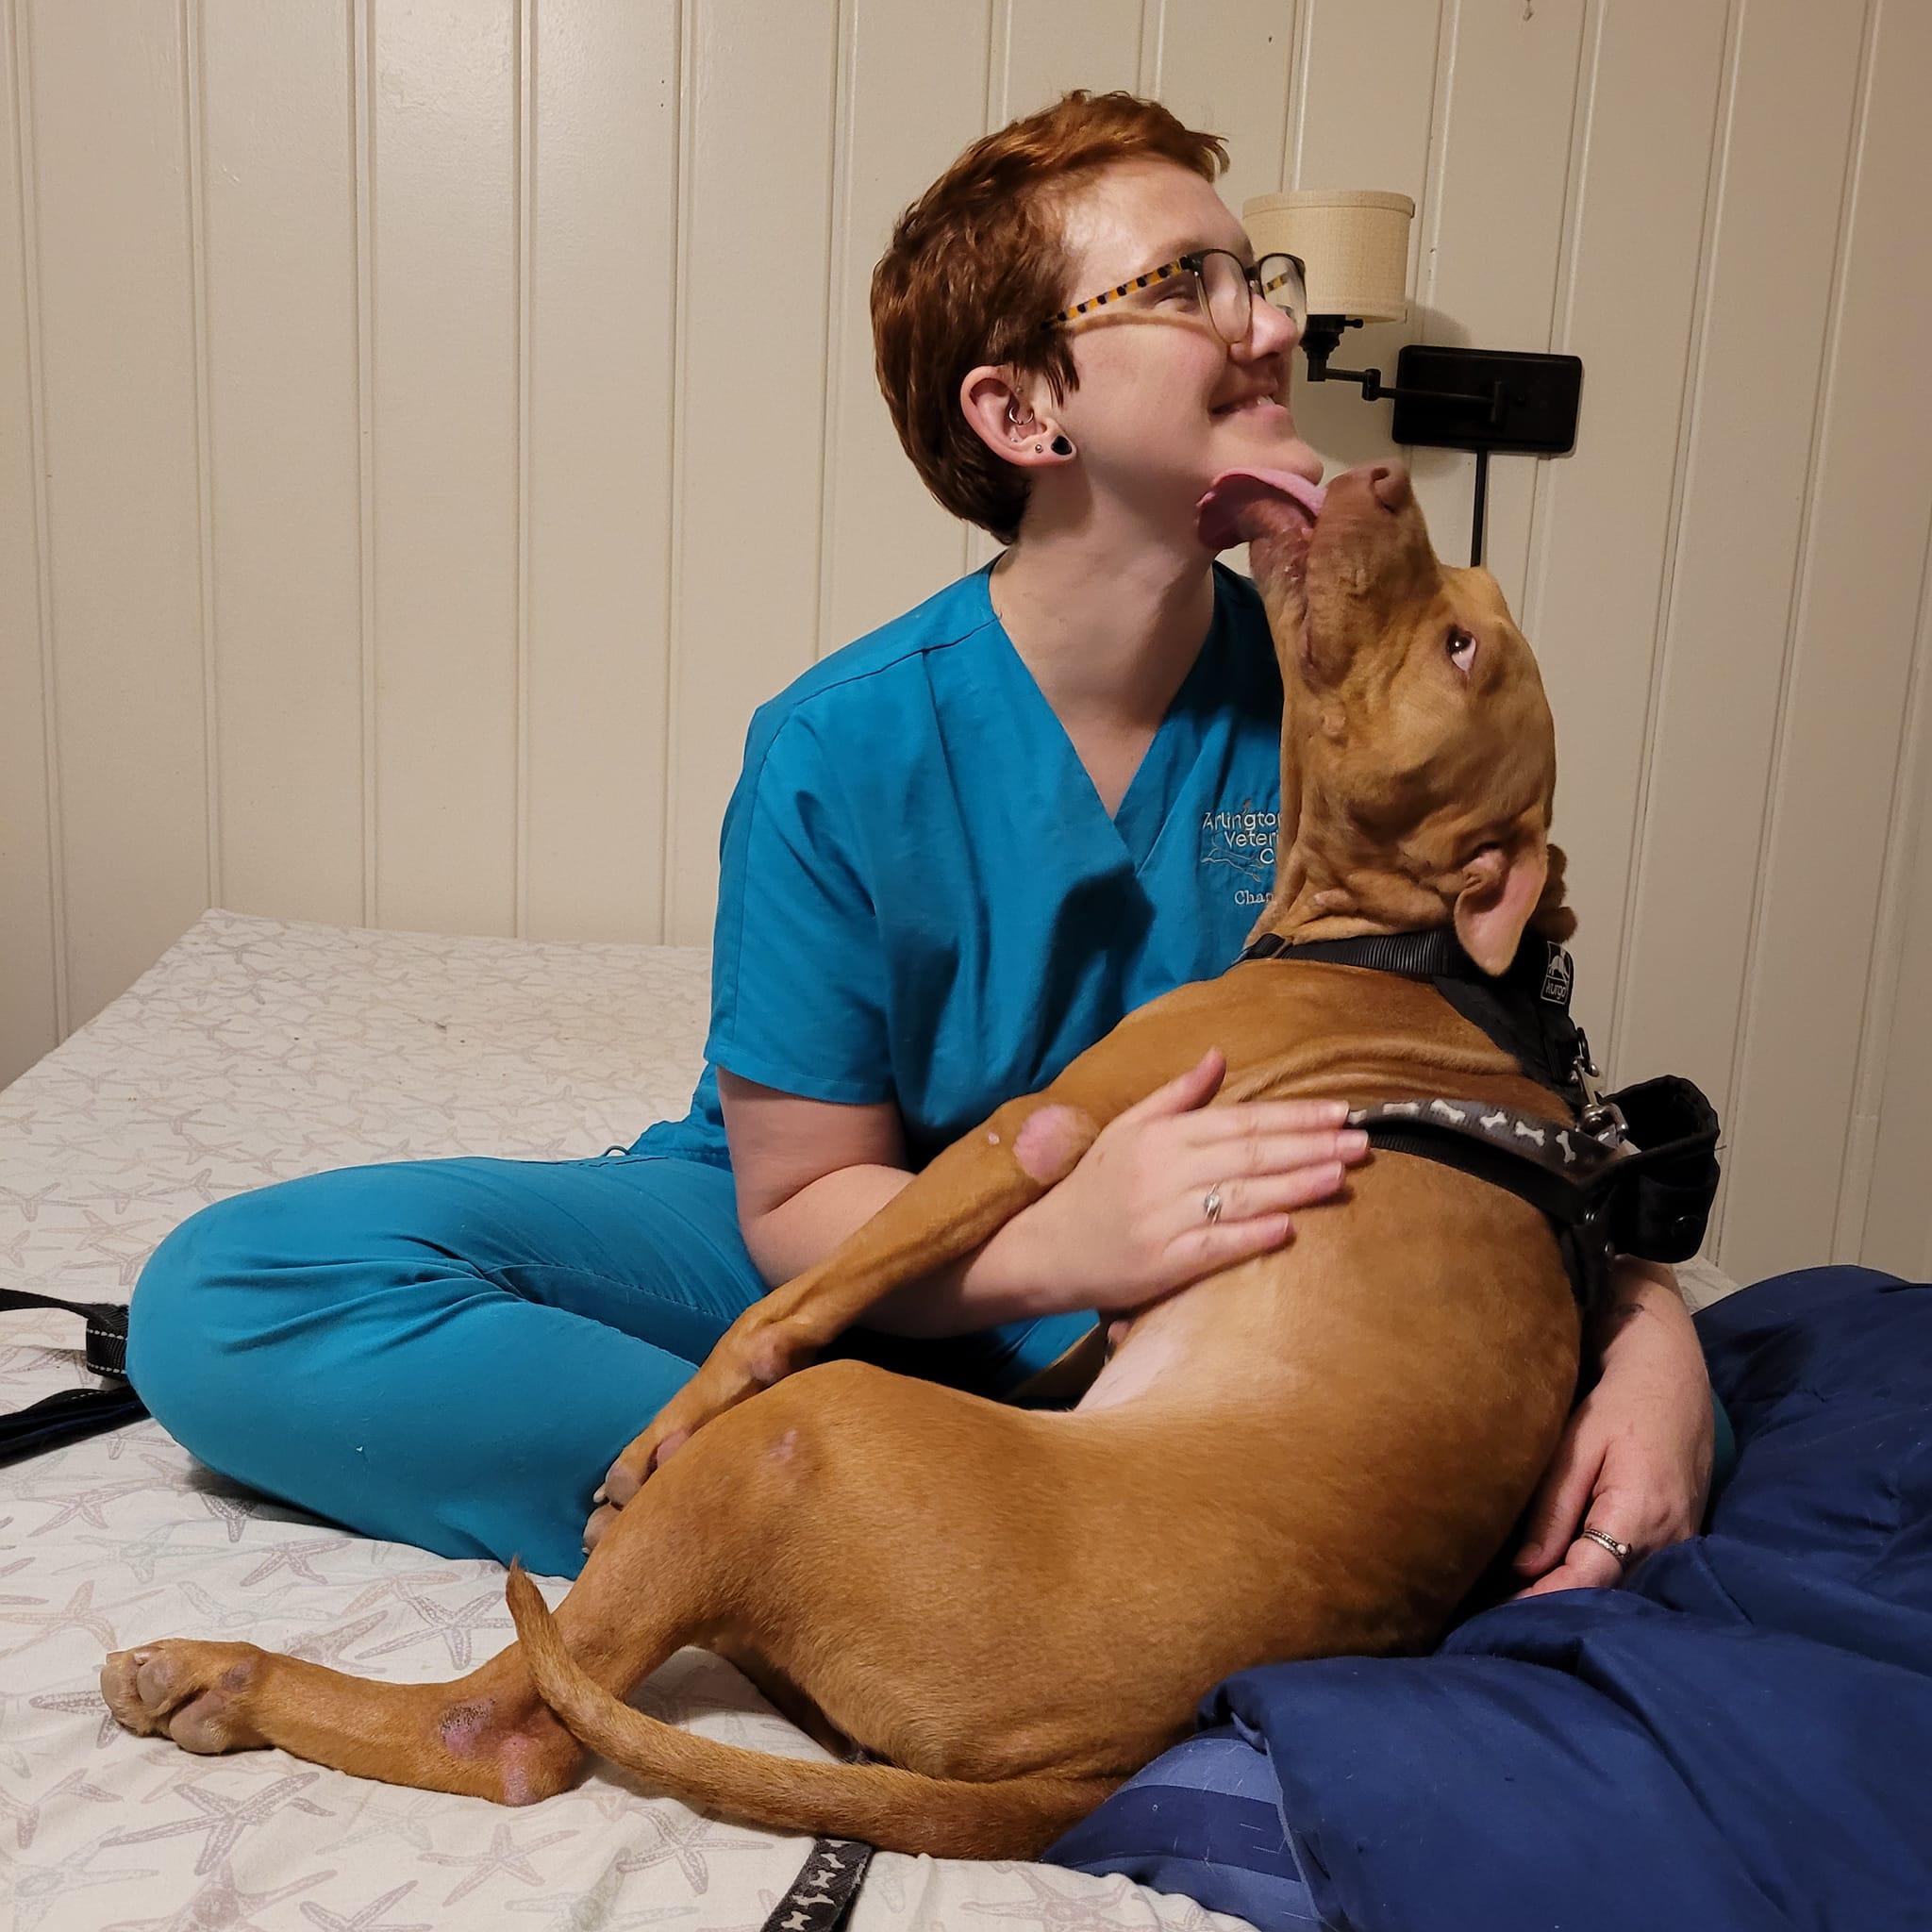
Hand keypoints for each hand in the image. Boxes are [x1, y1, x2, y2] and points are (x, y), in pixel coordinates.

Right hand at [1015, 1048, 1368, 1317]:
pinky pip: (1214, 1247)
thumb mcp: (1125, 1130)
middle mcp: (1163, 1174)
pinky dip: (1253, 1236)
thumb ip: (1175, 1096)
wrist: (1043, 1248)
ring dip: (1295, 1186)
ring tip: (1340, 1175)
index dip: (1293, 1116)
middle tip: (1362, 1141)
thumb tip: (1218, 1056)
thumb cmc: (1091, 1187)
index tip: (1339, 1111)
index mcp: (1159, 1137)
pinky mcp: (1162, 1265)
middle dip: (1310, 1146)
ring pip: (1240, 1197)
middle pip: (1249, 1155)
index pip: (1239, 1121)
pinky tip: (1291, 1228)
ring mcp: (1163, 1220)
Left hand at [1511, 1262, 1714, 1596]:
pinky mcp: (1682, 1539)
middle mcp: (1670, 1539)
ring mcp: (1682, 1543)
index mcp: (1641, 1512)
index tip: (1498, 1617)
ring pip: (1625, 1591)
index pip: (1588, 1580)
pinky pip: (1638, 1575)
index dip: (1543, 1602)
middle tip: (1497, 1619)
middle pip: (1608, 1595)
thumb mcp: (1577, 1445)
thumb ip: (1553, 1510)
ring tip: (1519, 1609)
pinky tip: (1562, 1584)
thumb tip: (1524, 1569)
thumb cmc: (1620, 1402)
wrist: (1673, 1375)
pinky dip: (1601, 1584)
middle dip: (1556, 1609)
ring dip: (1579, 1601)